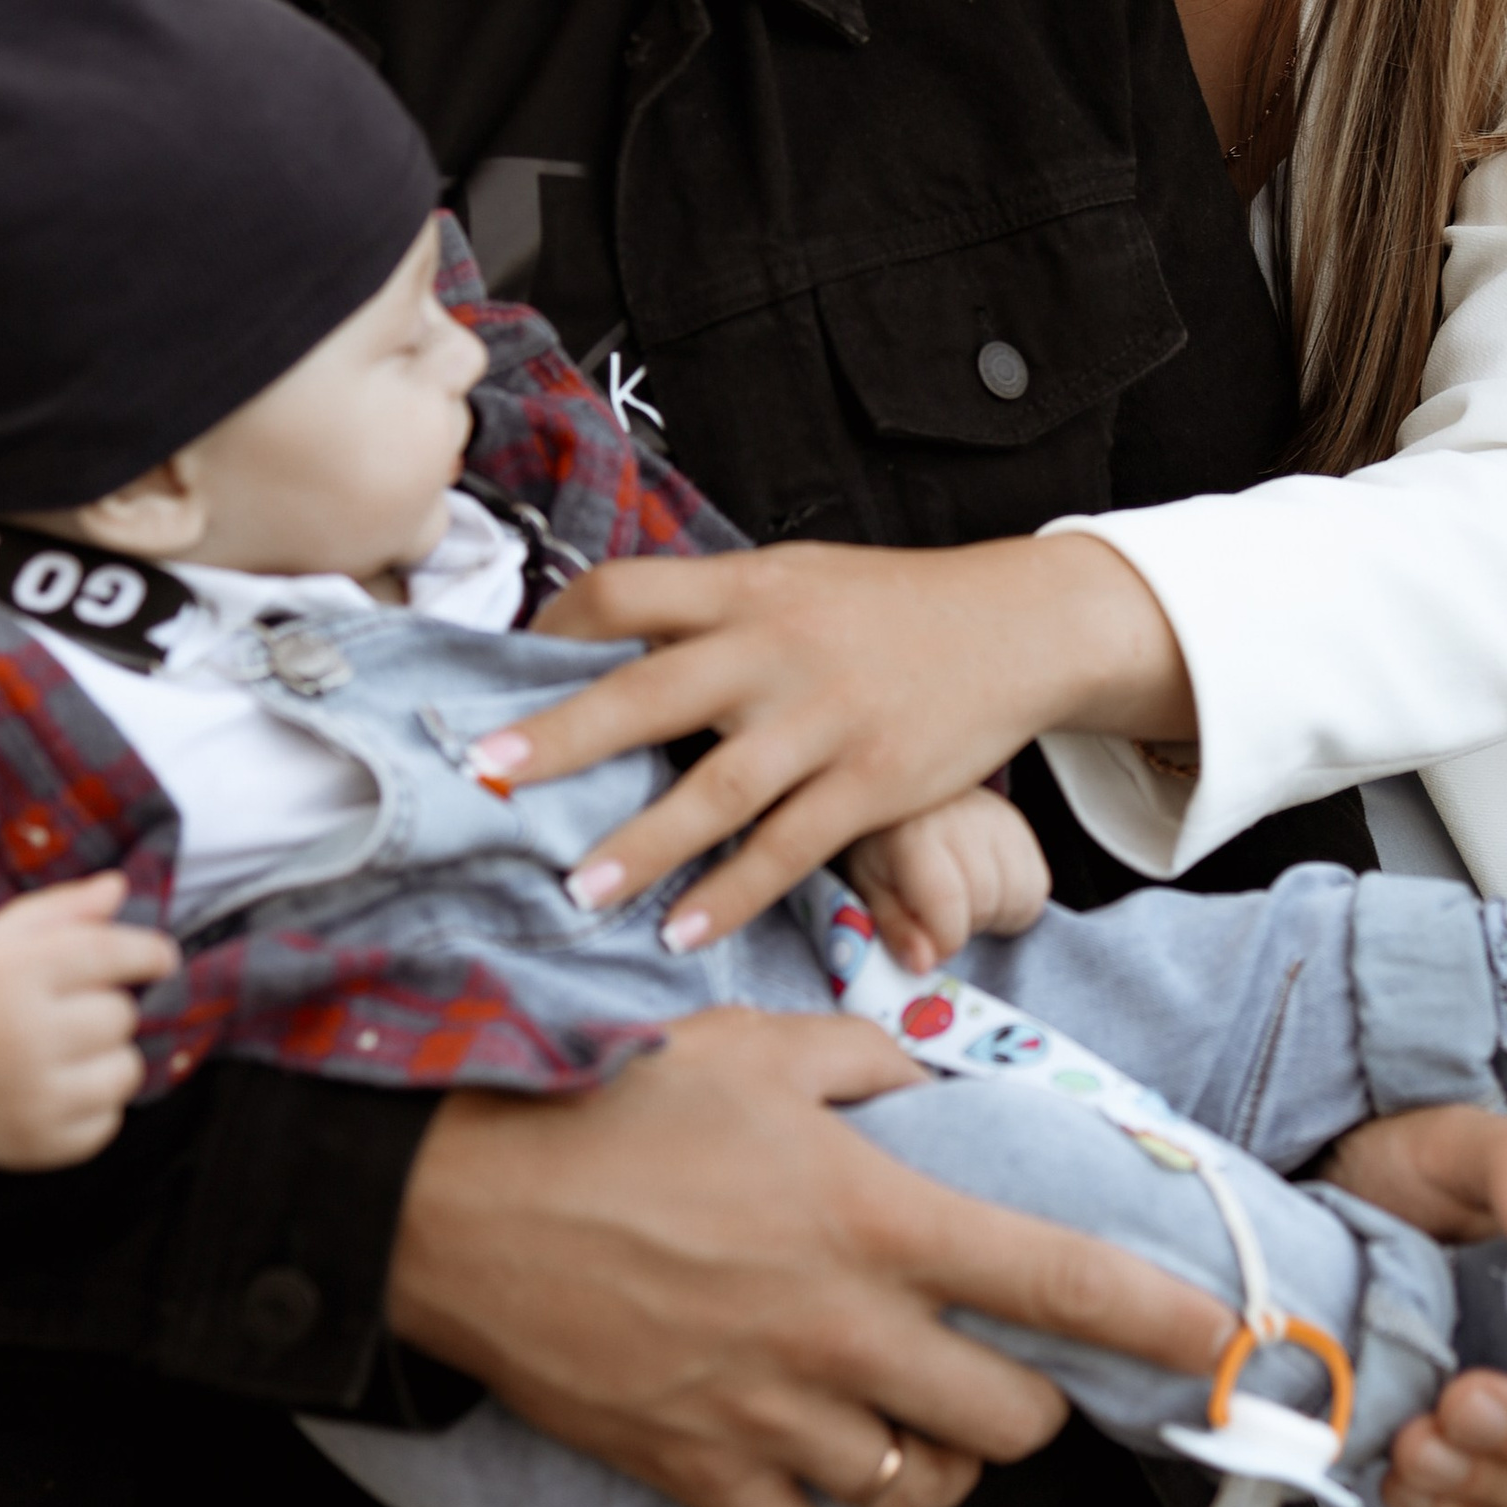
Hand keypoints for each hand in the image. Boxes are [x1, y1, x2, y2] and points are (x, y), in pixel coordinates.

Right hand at [0, 875, 180, 1172]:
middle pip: (122, 1014)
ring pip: (126, 1069)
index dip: (150, 953)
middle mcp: (24, 1034)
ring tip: (58, 1052)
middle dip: (102, 1007)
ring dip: (106, 1058)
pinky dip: (91, 1107)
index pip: (113, 954)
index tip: (160, 957)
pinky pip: (109, 1121)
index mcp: (12, 972)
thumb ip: (60, 909)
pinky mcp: (38, 1144)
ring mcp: (32, 1096)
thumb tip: (120, 887)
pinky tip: (48, 1090)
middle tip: (60, 1012)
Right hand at [384, 1007, 1235, 1506]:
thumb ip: (868, 1062)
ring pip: (921, 1494)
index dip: (1161, 1319)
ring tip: (922, 1433)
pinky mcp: (696, 1470)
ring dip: (941, 1473)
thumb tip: (931, 1075)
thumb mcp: (756, 1049)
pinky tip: (840, 1502)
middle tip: (1005, 1372)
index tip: (1224, 1342)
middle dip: (1030, 1407)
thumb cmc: (610, 1105)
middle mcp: (841, 1328)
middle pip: (1009, 1425)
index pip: (1059, 1280)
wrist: (458, 1198)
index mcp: (875, 1218)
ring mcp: (768, 1412)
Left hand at [502, 535, 1190, 943]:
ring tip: (580, 890)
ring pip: (719, 789)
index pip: (629, 592)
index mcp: (751, 587)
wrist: (1019, 625)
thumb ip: (712, 610)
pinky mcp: (874, 782)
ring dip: (644, 845)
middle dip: (564, 737)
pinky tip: (683, 928)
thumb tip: (607, 642)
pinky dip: (733, 893)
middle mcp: (781, 649)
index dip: (558, 626)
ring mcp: (828, 719)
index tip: (506, 667)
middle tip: (487, 774)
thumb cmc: (891, 607)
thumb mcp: (797, 579)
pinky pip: (789, 847)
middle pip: (651, 690)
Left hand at [845, 791, 1052, 973]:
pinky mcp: (1022, 828)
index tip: (930, 947)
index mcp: (916, 836)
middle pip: (986, 903)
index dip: (943, 941)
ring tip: (964, 903)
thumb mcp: (873, 890)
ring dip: (995, 916)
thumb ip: (897, 930)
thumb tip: (924, 965)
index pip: (947, 903)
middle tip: (941, 916)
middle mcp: (965, 820)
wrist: (911, 800)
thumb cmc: (887, 851)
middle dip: (966, 926)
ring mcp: (1000, 820)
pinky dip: (1016, 904)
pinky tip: (988, 893)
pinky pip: (1037, 886)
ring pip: (1019, 898)